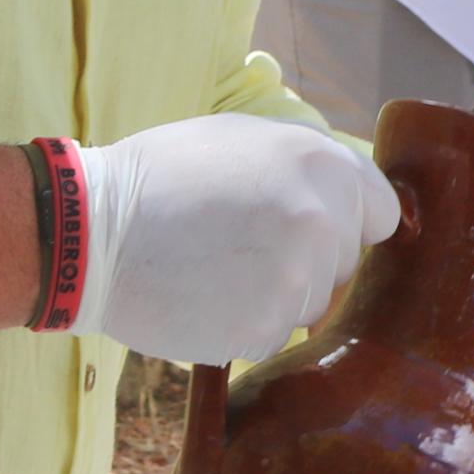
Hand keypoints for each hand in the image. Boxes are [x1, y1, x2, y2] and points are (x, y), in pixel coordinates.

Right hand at [73, 113, 401, 363]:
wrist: (93, 233)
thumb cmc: (163, 177)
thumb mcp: (242, 138)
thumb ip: (307, 165)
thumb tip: (350, 197)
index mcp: (320, 164)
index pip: (380, 213)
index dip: (346, 223)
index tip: (314, 228)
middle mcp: (320, 220)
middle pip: (343, 264)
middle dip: (306, 261)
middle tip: (241, 245)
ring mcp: (294, 280)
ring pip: (309, 305)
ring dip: (273, 296)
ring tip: (215, 269)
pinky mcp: (261, 329)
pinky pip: (270, 335)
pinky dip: (242, 326)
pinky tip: (203, 297)